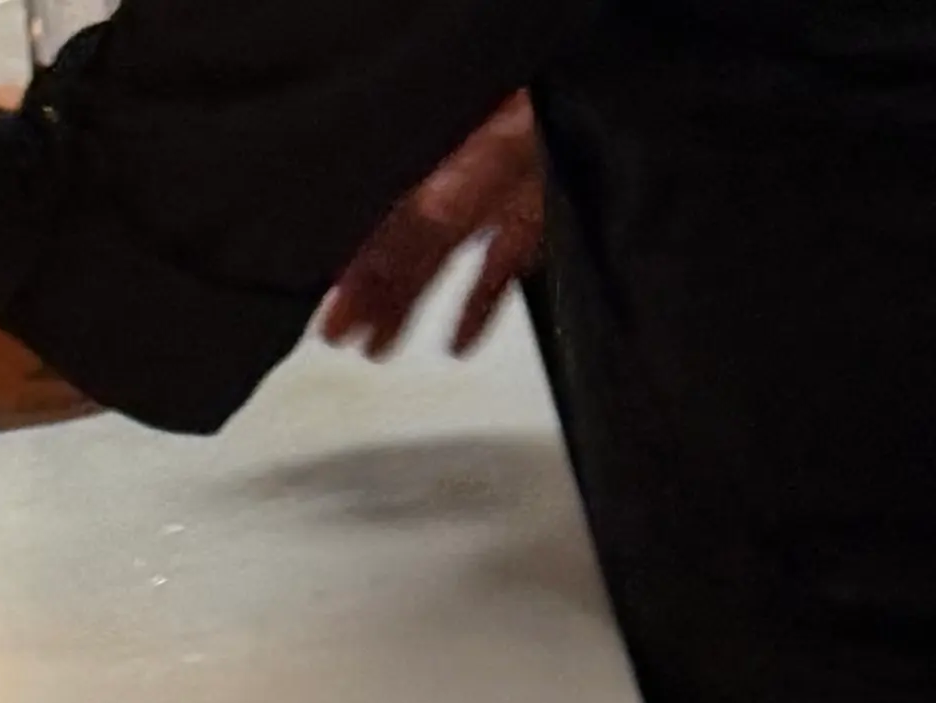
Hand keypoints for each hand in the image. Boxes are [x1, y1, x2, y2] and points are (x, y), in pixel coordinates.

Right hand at [319, 95, 543, 357]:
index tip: (331, 315)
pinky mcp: (544, 214)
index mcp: (449, 146)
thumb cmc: (562, 104)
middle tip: (339, 338)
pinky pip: (503, 265)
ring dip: (413, 304)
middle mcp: (473, 166)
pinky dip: (480, 306)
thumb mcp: (495, 152)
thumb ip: (448, 196)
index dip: (356, 263)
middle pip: (410, 238)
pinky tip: (459, 341)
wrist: (626, 100)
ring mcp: (508, 189)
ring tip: (380, 347)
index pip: (387, 211)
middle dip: (374, 291)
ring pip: (447, 256)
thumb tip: (403, 237)